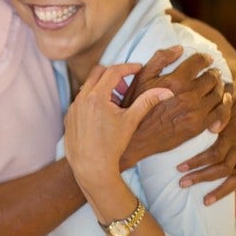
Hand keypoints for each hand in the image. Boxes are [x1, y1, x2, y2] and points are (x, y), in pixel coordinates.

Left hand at [64, 63, 172, 189]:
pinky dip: (92, 100)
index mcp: (97, 96)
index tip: (138, 68)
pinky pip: (80, 100)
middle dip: (114, 75)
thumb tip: (166, 91)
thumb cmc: (112, 146)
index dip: (128, 67)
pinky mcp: (68, 117)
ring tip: (116, 104)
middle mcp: (81, 98)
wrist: (91, 167)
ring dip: (102, 88)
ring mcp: (73, 108)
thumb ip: (147, 102)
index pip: (113, 71)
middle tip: (126, 88)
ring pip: (88, 87)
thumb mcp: (131, 121)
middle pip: (98, 72)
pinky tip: (103, 116)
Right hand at [119, 46, 228, 167]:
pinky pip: (220, 112)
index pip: (199, 62)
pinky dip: (224, 104)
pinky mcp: (199, 126)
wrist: (136, 138)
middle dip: (213, 73)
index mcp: (176, 81)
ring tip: (217, 85)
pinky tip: (221, 101)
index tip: (206, 59)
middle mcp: (189, 95)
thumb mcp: (141, 78)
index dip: (204, 58)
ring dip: (220, 87)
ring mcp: (196, 112)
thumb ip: (160, 59)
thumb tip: (179, 48)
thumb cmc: (136, 106)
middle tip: (212, 73)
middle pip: (212, 77)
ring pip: (219, 94)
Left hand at [177, 74, 235, 215]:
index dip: (197, 161)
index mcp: (226, 127)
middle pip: (221, 165)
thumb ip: (191, 99)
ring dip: (217, 189)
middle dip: (200, 175)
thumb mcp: (206, 95)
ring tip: (202, 201)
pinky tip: (233, 215)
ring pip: (232, 176)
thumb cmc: (216, 96)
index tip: (178, 168)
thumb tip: (155, 99)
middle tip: (181, 182)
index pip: (215, 150)